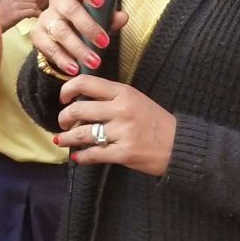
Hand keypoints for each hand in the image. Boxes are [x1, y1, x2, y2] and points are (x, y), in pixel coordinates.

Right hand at [0, 0, 42, 31]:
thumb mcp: (7, 1)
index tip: (33, 3)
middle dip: (34, 4)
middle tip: (32, 10)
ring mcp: (17, 5)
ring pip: (34, 5)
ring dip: (35, 10)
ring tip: (32, 14)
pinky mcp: (18, 14)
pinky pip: (33, 12)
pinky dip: (36, 14)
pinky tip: (35, 17)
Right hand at [31, 0, 128, 77]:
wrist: (61, 38)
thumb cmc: (84, 21)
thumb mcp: (99, 18)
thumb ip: (110, 17)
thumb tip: (123, 17)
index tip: (100, 2)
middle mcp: (57, 1)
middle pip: (70, 9)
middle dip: (89, 27)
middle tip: (104, 43)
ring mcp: (46, 18)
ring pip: (60, 31)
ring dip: (79, 48)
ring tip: (94, 62)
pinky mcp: (37, 35)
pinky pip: (49, 47)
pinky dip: (63, 59)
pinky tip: (74, 69)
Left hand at [55, 75, 176, 176]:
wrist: (179, 144)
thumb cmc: (155, 122)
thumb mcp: (136, 100)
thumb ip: (111, 98)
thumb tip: (80, 104)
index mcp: (123, 92)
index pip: (86, 83)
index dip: (67, 90)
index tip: (63, 99)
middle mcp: (121, 109)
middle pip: (78, 110)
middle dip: (63, 119)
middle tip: (62, 124)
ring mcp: (122, 132)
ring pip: (82, 134)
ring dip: (66, 138)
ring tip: (61, 140)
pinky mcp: (124, 153)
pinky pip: (94, 154)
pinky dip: (82, 157)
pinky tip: (78, 157)